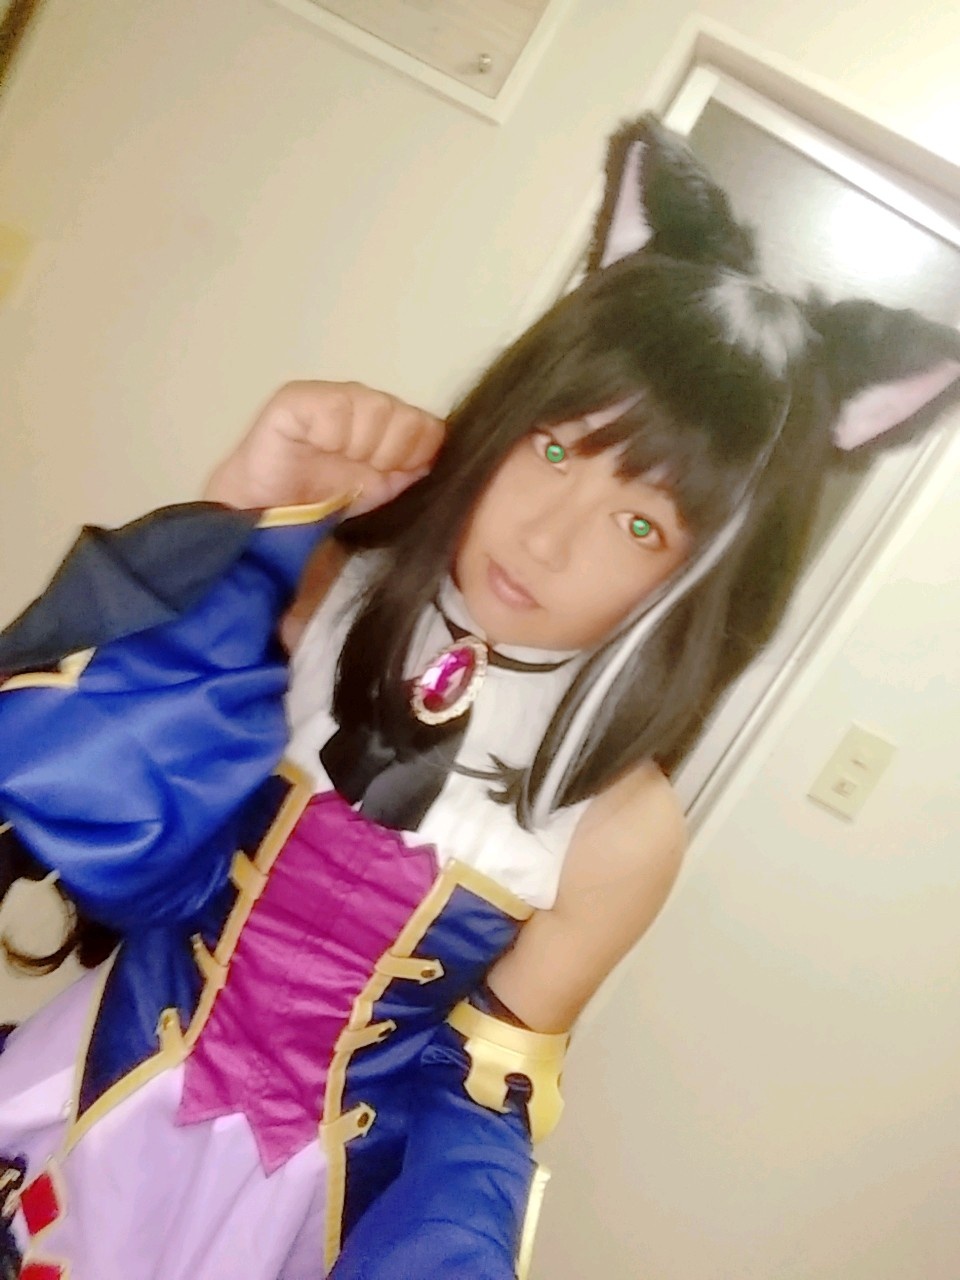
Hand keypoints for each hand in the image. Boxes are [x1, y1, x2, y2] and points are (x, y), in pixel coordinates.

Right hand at [204, 381, 444, 514]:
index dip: (416, 455)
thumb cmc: (325, 506)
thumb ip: (412, 470)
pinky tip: (316, 446)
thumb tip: (437, 456)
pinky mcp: (297, 399)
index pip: (430, 426)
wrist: (267, 518)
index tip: (391, 476)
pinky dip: (332, 435)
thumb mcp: (382, 492)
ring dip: (360, 447)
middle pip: (408, 417)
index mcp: (389, 423)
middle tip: (359, 470)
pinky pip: (336, 408)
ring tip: (336, 460)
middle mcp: (364, 402)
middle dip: (389, 454)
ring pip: (377, 409)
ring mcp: (331, 396)